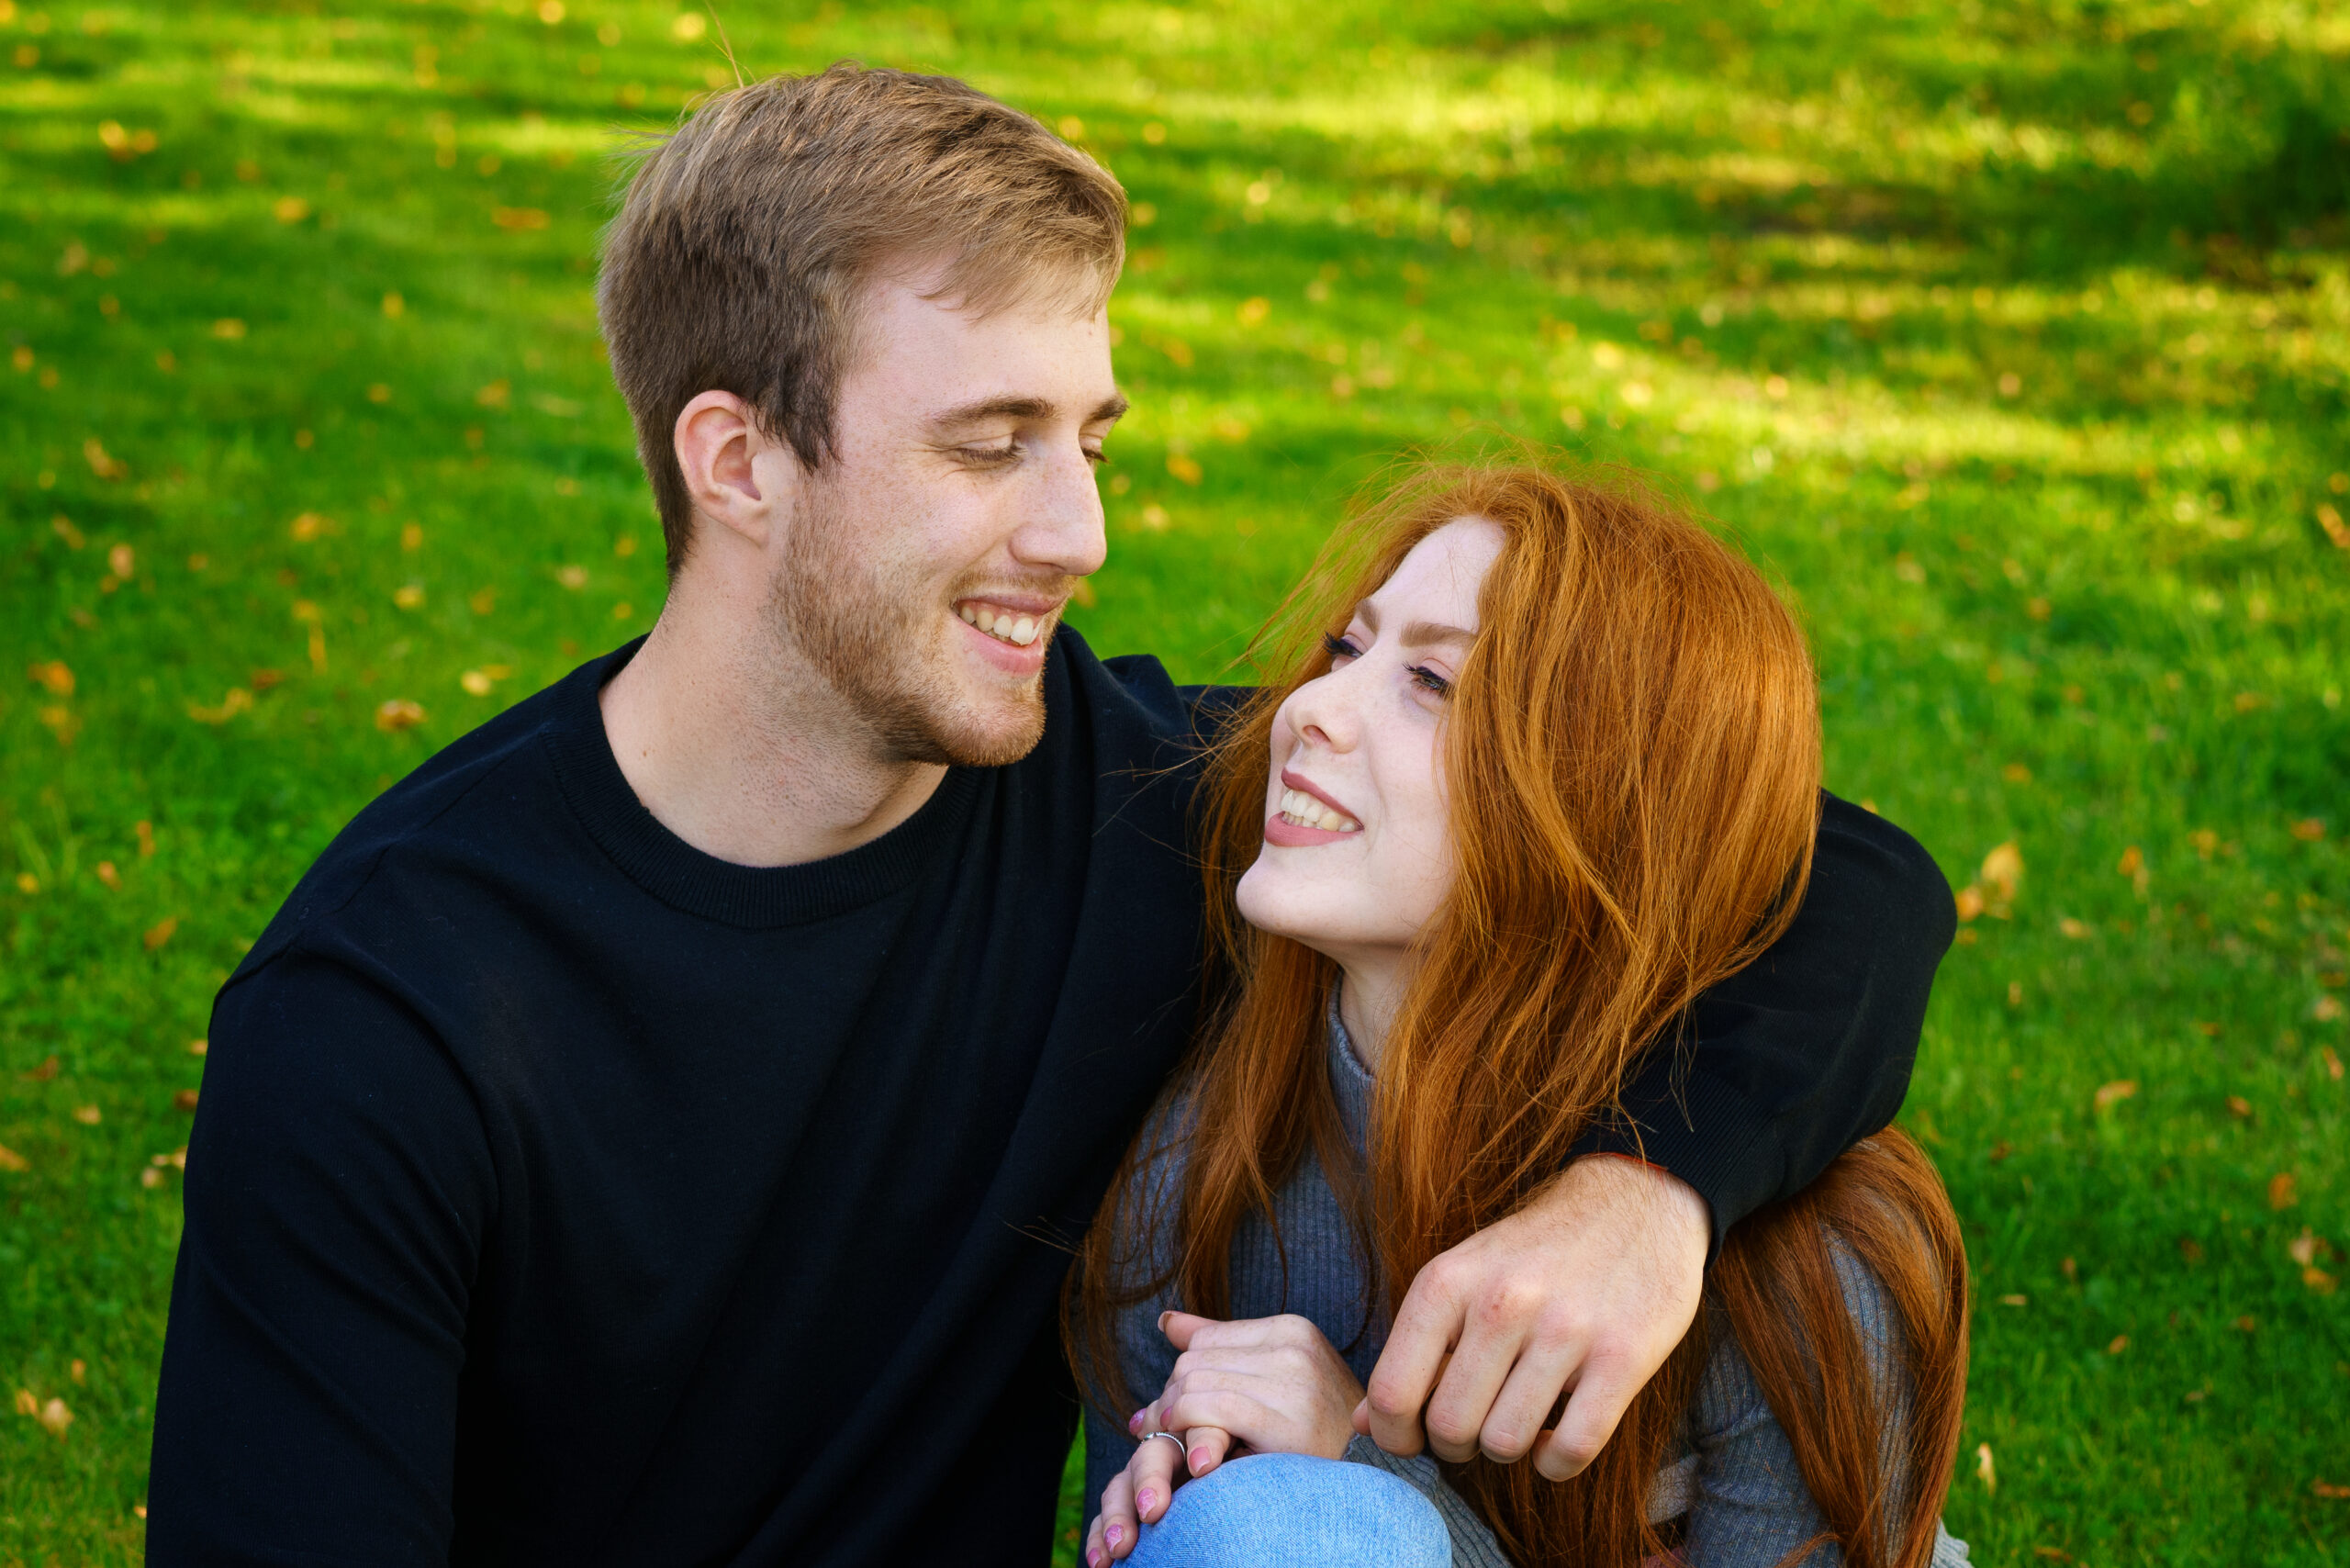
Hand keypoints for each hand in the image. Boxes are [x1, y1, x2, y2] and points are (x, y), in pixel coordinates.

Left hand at [1086, 1312, 1365, 1563]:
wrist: (1369, 1483)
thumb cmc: (1316, 1438)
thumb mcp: (1275, 1381)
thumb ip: (1222, 1347)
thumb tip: (1166, 1320)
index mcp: (1293, 1329)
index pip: (1204, 1340)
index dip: (1183, 1380)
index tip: (1179, 1412)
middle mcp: (1294, 1347)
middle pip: (1194, 1361)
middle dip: (1173, 1399)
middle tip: (1171, 1433)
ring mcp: (1294, 1381)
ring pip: (1195, 1382)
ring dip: (1175, 1418)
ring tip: (1182, 1446)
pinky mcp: (1285, 1419)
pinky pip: (1211, 1409)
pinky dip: (1189, 1428)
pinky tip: (1196, 1456)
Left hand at [1358, 1153, 1707, 1479]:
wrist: (1636, 1202)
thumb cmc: (1536, 1253)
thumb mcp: (1462, 1277)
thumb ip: (1414, 1348)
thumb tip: (1363, 1425)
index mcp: (1449, 1280)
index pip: (1391, 1391)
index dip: (1394, 1434)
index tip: (1414, 1437)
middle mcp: (1502, 1302)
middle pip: (1450, 1427)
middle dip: (1456, 1445)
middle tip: (1476, 1423)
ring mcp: (1566, 1330)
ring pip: (1506, 1444)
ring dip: (1509, 1449)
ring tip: (1519, 1417)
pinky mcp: (1623, 1357)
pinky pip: (1570, 1450)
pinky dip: (1555, 1462)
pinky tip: (1556, 1435)